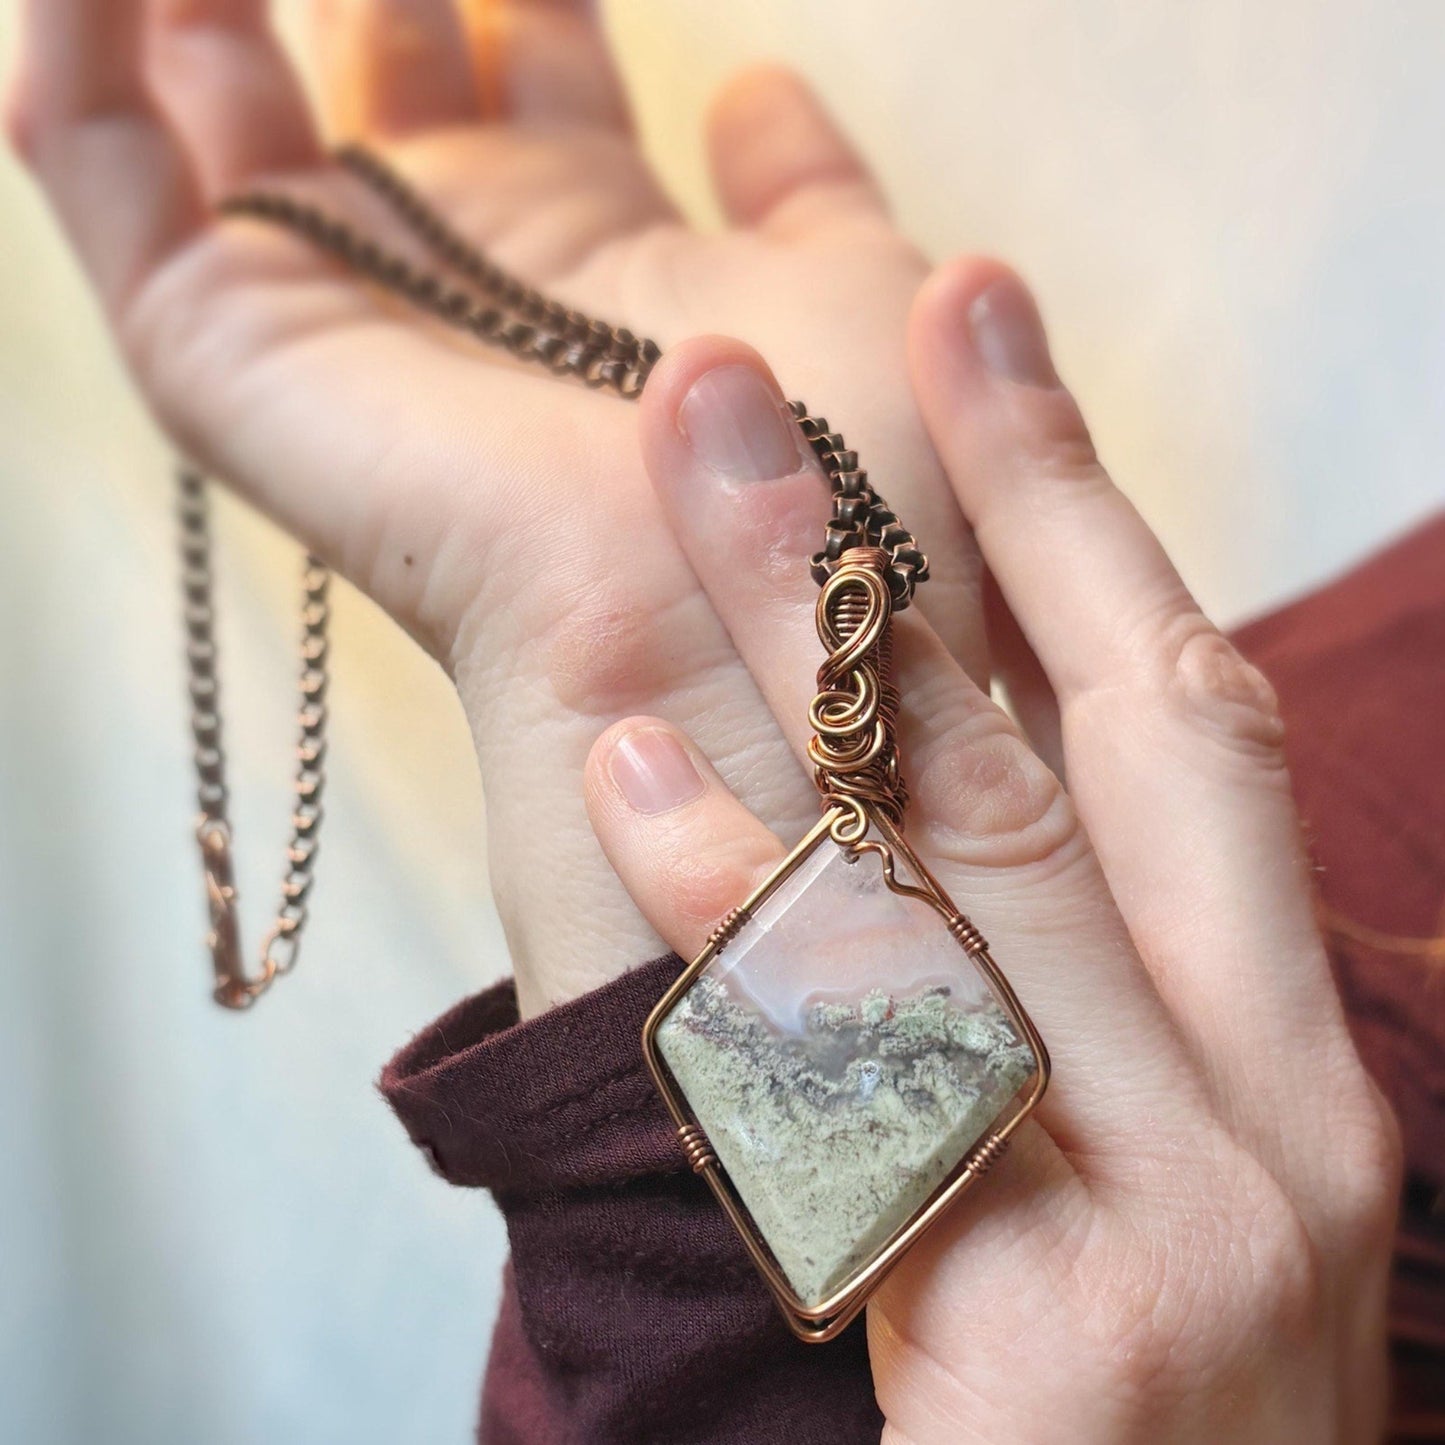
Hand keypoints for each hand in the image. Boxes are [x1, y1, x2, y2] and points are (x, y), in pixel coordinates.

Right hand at [9, 0, 988, 1014]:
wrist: (731, 629)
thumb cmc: (837, 476)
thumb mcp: (857, 293)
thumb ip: (803, 190)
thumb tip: (747, 94)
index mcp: (599, 258)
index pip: (523, 79)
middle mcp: (466, 282)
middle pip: (382, 81)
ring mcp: (340, 317)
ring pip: (225, 117)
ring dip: (206, 4)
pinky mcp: (226, 354)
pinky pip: (106, 181)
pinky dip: (71, 59)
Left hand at [582, 277, 1400, 1438]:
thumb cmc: (1159, 1407)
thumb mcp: (1167, 1172)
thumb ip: (1085, 998)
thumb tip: (925, 796)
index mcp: (1286, 1045)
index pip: (1174, 708)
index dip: (1072, 497)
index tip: (972, 322)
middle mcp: (1262, 1106)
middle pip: (1064, 740)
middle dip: (910, 521)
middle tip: (738, 370)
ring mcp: (1171, 1220)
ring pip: (967, 868)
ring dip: (817, 653)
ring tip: (686, 476)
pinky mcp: (1045, 1339)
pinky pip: (864, 1074)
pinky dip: (749, 912)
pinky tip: (636, 772)